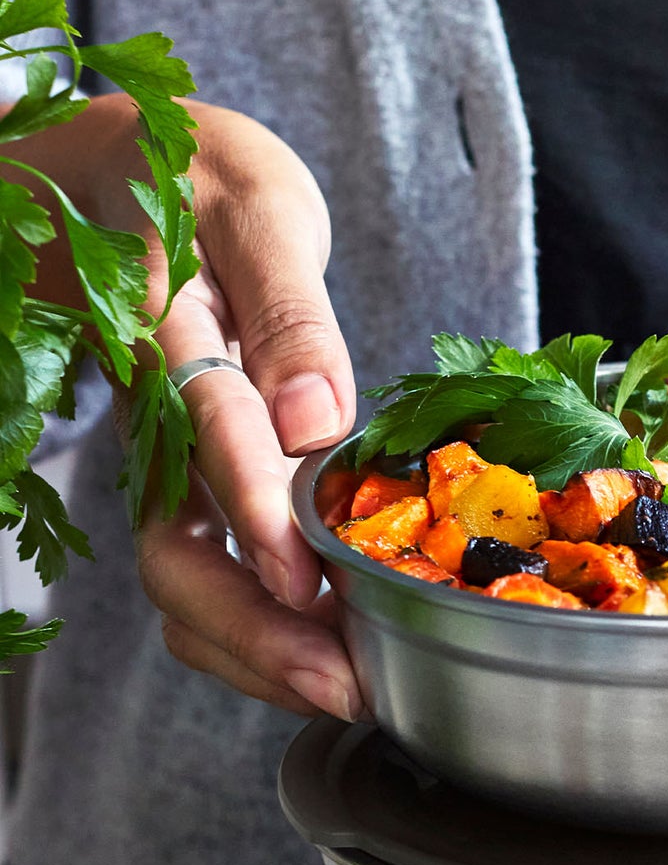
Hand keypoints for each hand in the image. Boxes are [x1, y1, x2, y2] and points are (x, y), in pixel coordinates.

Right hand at [58, 95, 363, 717]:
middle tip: (339, 685)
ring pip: (179, 576)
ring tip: (340, 691)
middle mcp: (150, 414)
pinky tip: (315, 658)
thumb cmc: (204, 179)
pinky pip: (198, 573)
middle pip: (173, 542)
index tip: (305, 582)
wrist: (130, 172)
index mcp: (166, 329)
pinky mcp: (177, 482)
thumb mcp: (259, 208)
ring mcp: (156, 458)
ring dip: (253, 648)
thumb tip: (319, 419)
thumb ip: (289, 312)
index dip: (252, 510)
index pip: (208, 426)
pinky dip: (251, 630)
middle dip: (252, 626)